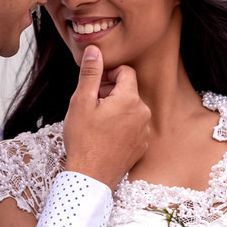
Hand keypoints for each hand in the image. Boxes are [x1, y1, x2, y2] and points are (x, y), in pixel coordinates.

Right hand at [63, 45, 149, 190]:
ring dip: (115, 110)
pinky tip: (105, 136)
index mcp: (130, 99)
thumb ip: (91, 73)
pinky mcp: (142, 146)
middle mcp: (144, 113)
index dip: (108, 74)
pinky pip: (133, 126)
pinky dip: (121, 126)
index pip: (125, 72)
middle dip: (110, 92)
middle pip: (128, 91)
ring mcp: (145, 131)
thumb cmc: (84, 140)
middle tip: (90, 105)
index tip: (94, 85)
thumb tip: (95, 50)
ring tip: (96, 122)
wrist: (90, 177)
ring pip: (131, 109)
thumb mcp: (82, 102)